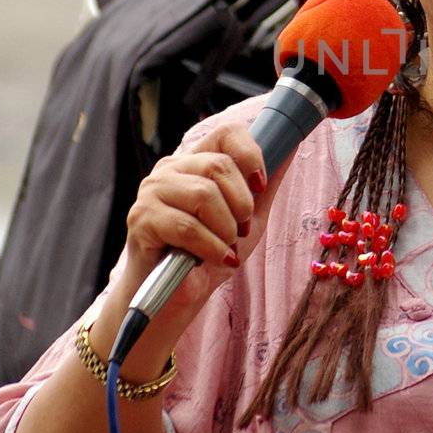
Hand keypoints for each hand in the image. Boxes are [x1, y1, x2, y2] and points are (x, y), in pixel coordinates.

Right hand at [123, 122, 287, 339]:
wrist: (175, 299)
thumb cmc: (209, 255)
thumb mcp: (248, 219)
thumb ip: (265, 187)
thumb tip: (290, 148)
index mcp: (195, 162)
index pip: (226, 134)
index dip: (251, 155)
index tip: (260, 186)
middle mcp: (170, 169)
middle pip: (218, 166)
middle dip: (241, 204)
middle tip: (240, 231)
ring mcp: (151, 191)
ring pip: (203, 194)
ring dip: (226, 229)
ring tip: (226, 248)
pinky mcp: (141, 219)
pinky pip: (187, 226)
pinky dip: (212, 247)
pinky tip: (218, 259)